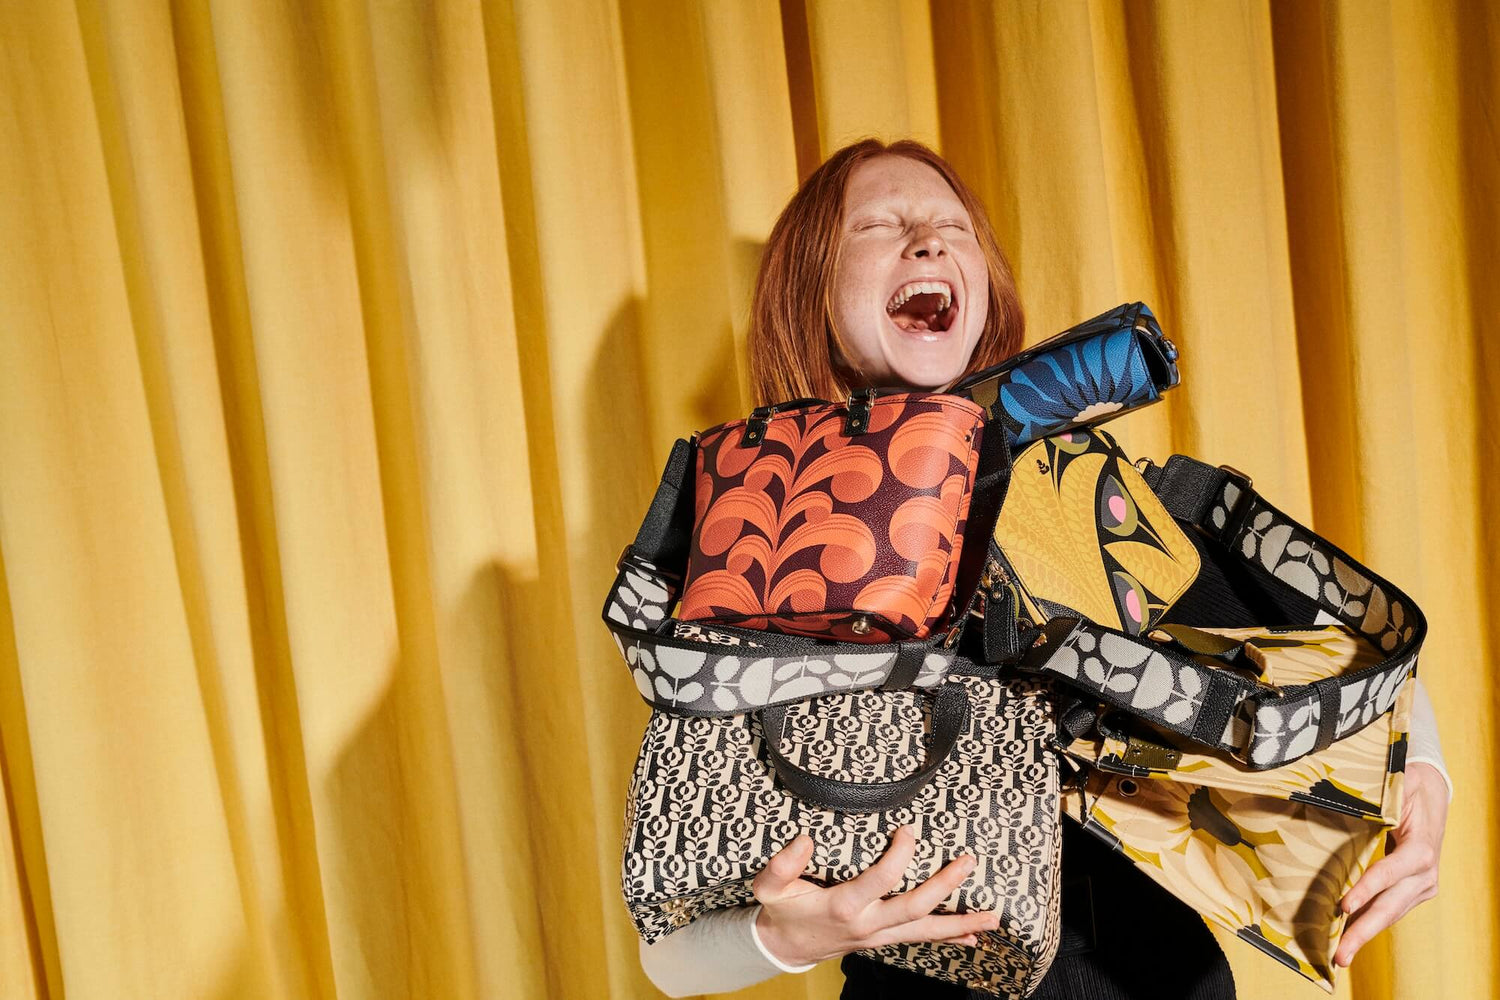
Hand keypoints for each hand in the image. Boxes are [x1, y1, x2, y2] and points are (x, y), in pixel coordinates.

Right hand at [751, 825, 998, 966]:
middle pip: (915, 907)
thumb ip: (782, 864)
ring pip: (925, 930)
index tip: (909, 829)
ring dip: (960, 923)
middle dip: (945, 886)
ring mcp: (879, 935)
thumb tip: (806, 840)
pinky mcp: (883, 938)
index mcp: (843, 905)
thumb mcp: (769, 887)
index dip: (900, 854)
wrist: (783, 948)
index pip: (881, 879)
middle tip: (968, 864)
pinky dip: (948, 936)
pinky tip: (974, 935)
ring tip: (992, 917)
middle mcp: (867, 924)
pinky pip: (920, 938)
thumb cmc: (781, 911)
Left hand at [1335, 761, 1447, 966]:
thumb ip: (1379, 796)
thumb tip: (1347, 796)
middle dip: (1362, 932)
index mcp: (1421, 849)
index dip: (1366, 889)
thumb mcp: (1398, 784)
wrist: (1431, 794)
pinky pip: (1389, 909)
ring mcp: (1422, 886)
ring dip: (1363, 934)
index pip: (1389, 873)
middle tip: (1339, 956)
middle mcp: (1425, 874)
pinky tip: (1347, 936)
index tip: (1344, 906)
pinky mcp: (1414, 891)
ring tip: (1339, 956)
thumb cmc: (1408, 787)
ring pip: (1389, 914)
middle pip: (1389, 906)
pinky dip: (1368, 923)